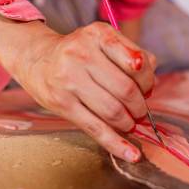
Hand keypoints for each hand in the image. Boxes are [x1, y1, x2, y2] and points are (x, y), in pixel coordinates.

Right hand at [14, 22, 155, 162]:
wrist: (36, 58)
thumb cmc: (79, 52)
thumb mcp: (104, 42)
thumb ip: (133, 57)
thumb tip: (152, 86)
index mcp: (99, 35)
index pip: (137, 62)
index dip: (148, 81)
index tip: (147, 90)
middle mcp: (82, 54)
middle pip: (126, 90)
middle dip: (140, 107)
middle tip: (140, 112)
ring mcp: (69, 79)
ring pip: (113, 111)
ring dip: (129, 123)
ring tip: (130, 123)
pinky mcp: (62, 104)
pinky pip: (96, 128)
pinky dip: (117, 144)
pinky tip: (131, 154)